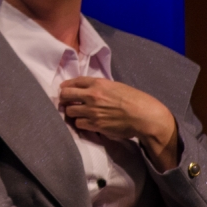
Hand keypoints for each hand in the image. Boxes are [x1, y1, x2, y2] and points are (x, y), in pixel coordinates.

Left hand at [58, 77, 178, 170]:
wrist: (143, 115)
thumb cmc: (135, 99)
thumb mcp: (116, 86)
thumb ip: (101, 87)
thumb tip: (89, 90)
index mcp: (98, 83)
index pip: (75, 81)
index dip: (67, 85)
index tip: (63, 88)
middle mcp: (92, 95)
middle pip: (66, 95)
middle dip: (64, 98)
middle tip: (65, 102)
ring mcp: (92, 110)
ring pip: (70, 111)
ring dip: (72, 113)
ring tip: (77, 114)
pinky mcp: (95, 124)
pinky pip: (79, 124)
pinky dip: (80, 123)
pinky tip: (85, 123)